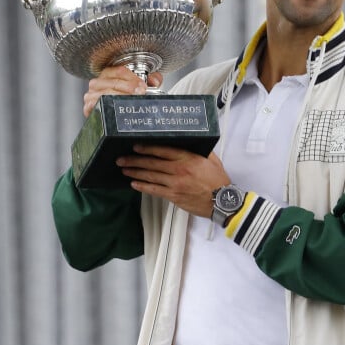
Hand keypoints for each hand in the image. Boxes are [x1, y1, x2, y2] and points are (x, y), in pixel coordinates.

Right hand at [83, 66, 163, 117]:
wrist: (108, 116)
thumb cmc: (122, 97)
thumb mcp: (137, 86)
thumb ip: (150, 80)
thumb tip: (155, 80)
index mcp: (109, 74)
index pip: (120, 70)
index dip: (133, 78)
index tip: (143, 86)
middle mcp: (98, 82)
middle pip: (114, 82)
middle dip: (129, 87)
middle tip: (140, 93)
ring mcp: (92, 94)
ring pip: (105, 93)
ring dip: (120, 96)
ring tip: (130, 100)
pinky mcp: (88, 107)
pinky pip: (97, 105)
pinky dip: (107, 105)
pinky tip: (117, 108)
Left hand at [116, 145, 230, 217]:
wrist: (222, 201)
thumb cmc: (218, 181)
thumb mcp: (212, 160)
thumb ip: (199, 150)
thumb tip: (190, 142)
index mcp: (188, 158)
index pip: (163, 151)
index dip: (147, 148)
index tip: (136, 146)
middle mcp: (179, 170)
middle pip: (152, 163)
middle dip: (135, 160)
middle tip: (122, 159)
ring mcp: (175, 183)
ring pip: (150, 176)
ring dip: (135, 172)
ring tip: (124, 170)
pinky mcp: (174, 196)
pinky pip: (154, 190)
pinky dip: (143, 187)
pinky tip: (134, 184)